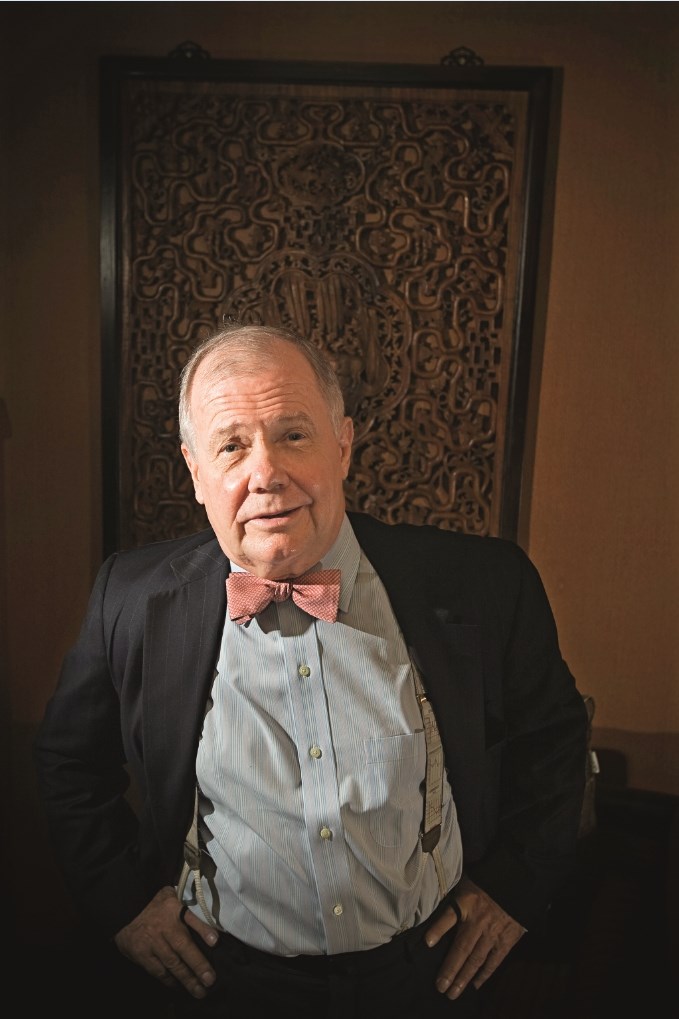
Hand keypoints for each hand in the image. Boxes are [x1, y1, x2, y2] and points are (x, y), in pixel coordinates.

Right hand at [114, 886, 218, 997]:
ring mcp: (152, 942)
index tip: (215, 942)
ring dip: (186, 979)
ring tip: (199, 990)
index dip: (203, 930)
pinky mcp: (142, 955)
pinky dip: (169, 980)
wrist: (125, 911)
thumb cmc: (156, 905)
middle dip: (197, 965)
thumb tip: (209, 925)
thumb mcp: (172, 896)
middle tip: (210, 980)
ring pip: (172, 963)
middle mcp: (163, 926)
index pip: (191, 918)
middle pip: (183, 946)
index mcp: (172, 908)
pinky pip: (158, 971)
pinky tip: (179, 986)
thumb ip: (188, 908)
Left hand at [425, 874, 524, 999]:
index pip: (449, 916)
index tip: (427, 943)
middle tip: (440, 987)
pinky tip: (475, 984)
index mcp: (466, 903)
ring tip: (453, 991)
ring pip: (476, 959)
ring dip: (464, 977)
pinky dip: (485, 973)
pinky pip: (494, 960)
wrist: (517, 882)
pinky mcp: (507, 940)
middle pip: (461, 948)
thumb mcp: (466, 882)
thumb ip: (454, 897)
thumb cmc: (487, 883)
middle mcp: (478, 921)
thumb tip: (437, 911)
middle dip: (450, 969)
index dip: (438, 929)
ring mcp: (492, 933)